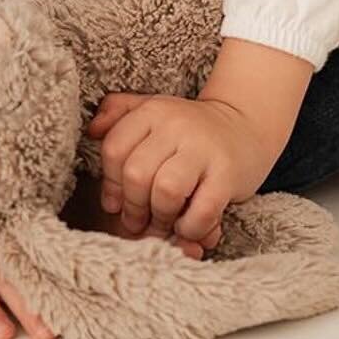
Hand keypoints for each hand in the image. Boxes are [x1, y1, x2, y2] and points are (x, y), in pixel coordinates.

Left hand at [86, 91, 278, 246]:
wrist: (246, 125)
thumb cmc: (189, 129)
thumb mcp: (153, 111)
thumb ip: (119, 113)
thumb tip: (92, 131)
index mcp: (154, 111)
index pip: (114, 148)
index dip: (110, 183)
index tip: (116, 203)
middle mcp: (177, 125)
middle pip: (136, 174)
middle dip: (133, 208)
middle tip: (138, 222)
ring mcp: (204, 149)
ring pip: (165, 191)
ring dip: (160, 219)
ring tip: (163, 224)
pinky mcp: (227, 175)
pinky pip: (200, 211)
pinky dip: (189, 228)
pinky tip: (188, 226)